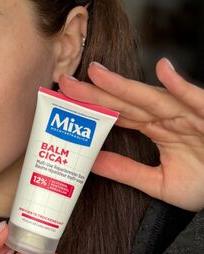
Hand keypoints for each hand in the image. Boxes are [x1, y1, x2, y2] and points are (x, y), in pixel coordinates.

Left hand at [58, 57, 203, 211]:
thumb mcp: (160, 183)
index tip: (63, 98)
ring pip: (151, 97)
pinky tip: (164, 71)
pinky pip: (195, 99)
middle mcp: (168, 117)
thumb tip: (92, 163)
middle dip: (95, 92)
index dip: (91, 106)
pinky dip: (181, 86)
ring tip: (97, 73)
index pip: (117, 114)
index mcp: (156, 128)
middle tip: (65, 81)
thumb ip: (127, 171)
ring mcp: (188, 114)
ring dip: (125, 85)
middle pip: (126, 102)